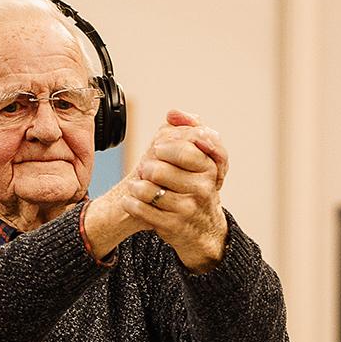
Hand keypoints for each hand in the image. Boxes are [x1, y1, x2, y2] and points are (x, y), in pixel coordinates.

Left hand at [123, 109, 228, 271]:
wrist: (202, 228)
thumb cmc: (197, 185)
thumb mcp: (201, 157)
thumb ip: (189, 129)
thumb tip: (173, 113)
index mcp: (209, 169)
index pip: (184, 150)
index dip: (163, 148)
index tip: (157, 149)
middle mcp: (201, 189)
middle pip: (160, 170)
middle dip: (147, 167)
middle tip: (146, 169)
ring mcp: (187, 209)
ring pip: (148, 190)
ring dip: (137, 185)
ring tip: (138, 184)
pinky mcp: (172, 226)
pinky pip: (141, 210)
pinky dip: (131, 202)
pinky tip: (132, 199)